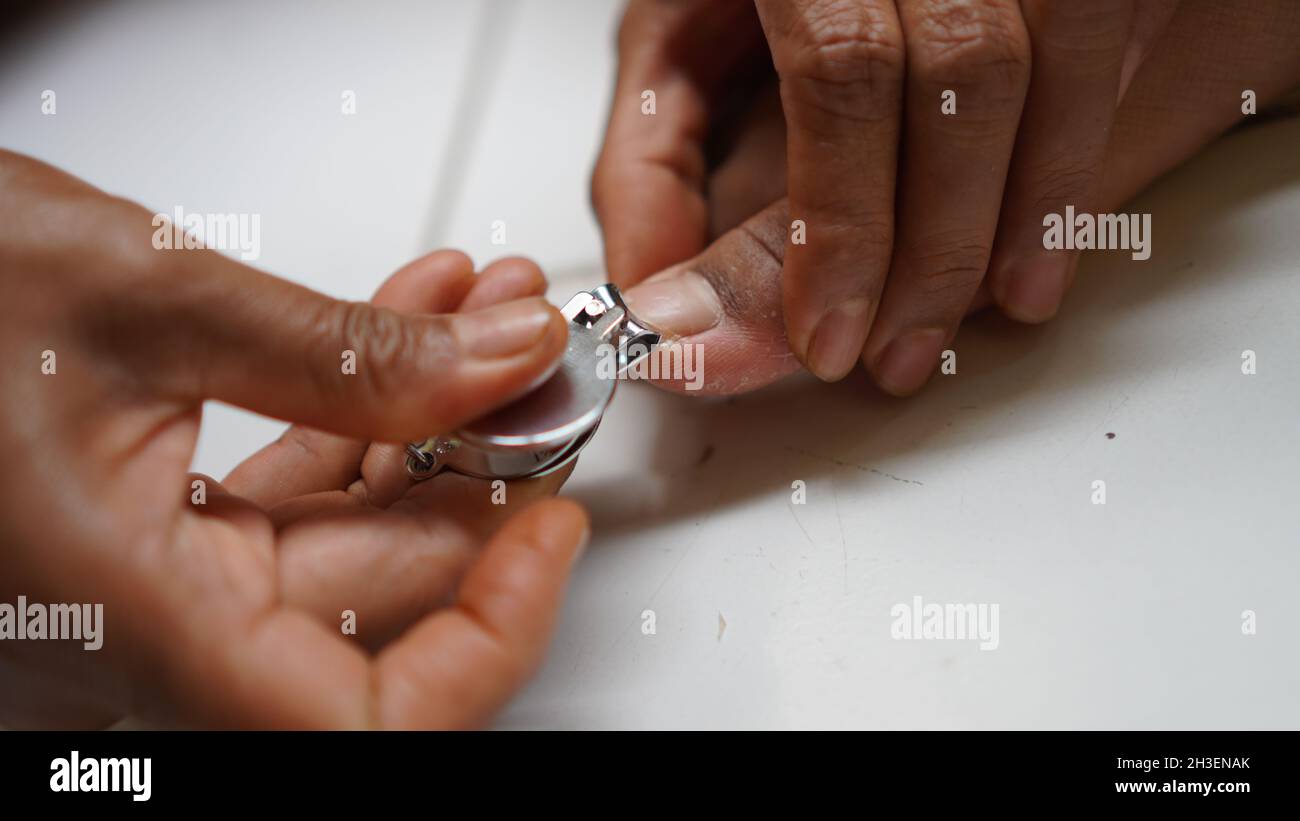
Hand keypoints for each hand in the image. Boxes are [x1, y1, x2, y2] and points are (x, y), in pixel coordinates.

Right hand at [0, 150, 587, 728]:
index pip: (366, 724)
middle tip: (525, 376)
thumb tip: (497, 365)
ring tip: (476, 324)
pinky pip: (278, 510)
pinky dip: (349, 422)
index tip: (549, 531)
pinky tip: (402, 338)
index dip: (490, 639)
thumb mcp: (147, 302)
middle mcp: (127, 648)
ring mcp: (135, 602)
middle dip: (474, 474)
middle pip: (375, 609)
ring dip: (422, 426)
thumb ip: (346, 355)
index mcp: (120, 630)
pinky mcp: (137, 550)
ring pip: (337, 548)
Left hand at [595, 0, 1299, 395]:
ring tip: (961, 326)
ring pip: (1042, 66)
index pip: (843, 70)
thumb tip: (664, 305)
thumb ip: (653, 156)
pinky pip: (1095, 50)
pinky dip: (1068, 175)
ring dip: (1009, 224)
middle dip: (928, 248)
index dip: (842, 220)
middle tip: (887, 358)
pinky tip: (1031, 272)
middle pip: (960, 75)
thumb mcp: (672, 36)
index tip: (820, 337)